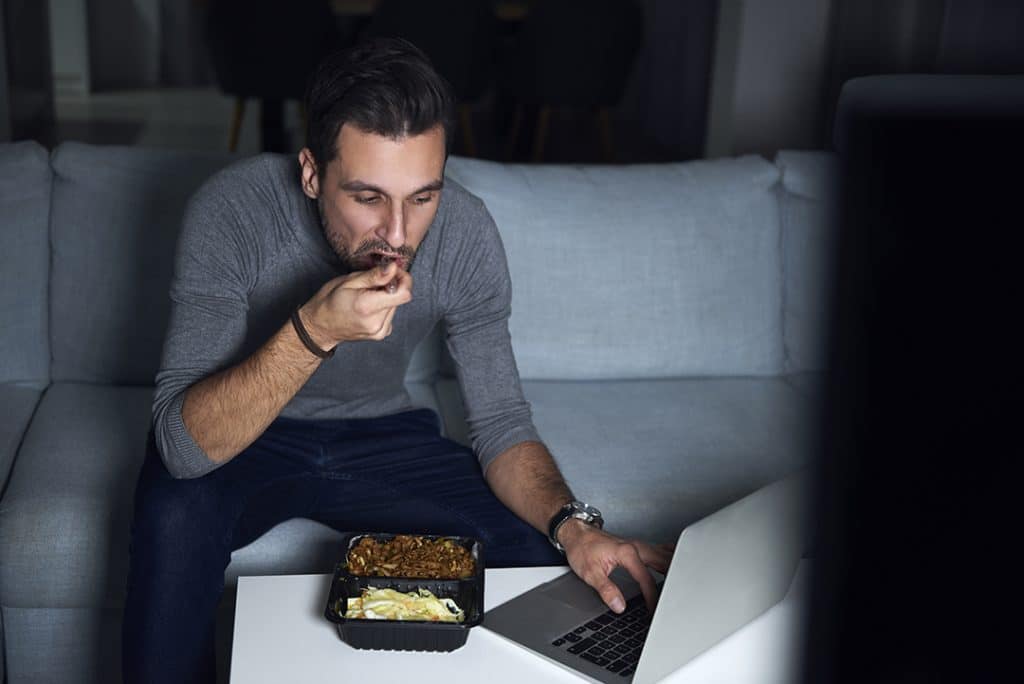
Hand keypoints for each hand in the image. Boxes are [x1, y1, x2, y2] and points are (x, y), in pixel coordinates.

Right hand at [299, 261, 412, 348]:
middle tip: (373, 282)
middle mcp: (376, 323)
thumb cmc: (329, 301)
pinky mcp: (380, 334)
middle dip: (391, 286)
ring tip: (367, 295)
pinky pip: (390, 315)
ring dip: (387, 297)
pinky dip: (383, 307)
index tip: (393, 271)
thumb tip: (393, 268)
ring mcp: (379, 331)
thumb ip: (374, 275)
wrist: (320, 326)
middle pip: (400, 298)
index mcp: (368, 307)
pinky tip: (369, 307)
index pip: (404, 293)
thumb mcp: (349, 281)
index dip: (403, 279)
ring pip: (396, 306)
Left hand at [559, 519, 674, 613]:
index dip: (652, 597)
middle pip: (664, 563)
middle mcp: (636, 547)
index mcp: (627, 553)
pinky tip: (673, 562)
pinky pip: (658, 550)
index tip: (654, 610)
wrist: (576, 532)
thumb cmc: (581, 548)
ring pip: (663, 555)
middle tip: (676, 598)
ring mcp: (637, 545)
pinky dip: (668, 558)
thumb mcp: (590, 573)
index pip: (647, 579)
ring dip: (673, 568)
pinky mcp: (636, 546)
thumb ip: (606, 590)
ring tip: (681, 584)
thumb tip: (619, 605)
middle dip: (673, 580)